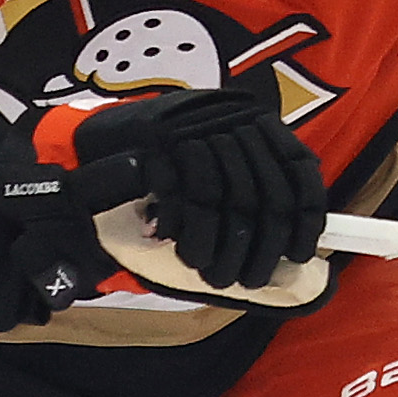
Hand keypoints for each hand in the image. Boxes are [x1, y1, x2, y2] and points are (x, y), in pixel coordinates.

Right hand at [18, 83, 328, 297]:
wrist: (90, 136)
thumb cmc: (159, 159)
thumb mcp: (211, 161)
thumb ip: (249, 187)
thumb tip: (291, 237)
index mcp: (252, 118)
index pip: (299, 170)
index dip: (307, 217)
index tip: (303, 253)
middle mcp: (230, 117)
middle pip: (266, 195)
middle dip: (260, 248)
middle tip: (248, 279)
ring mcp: (195, 128)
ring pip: (228, 204)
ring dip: (223, 249)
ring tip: (215, 274)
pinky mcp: (160, 143)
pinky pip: (187, 202)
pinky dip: (189, 234)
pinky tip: (182, 250)